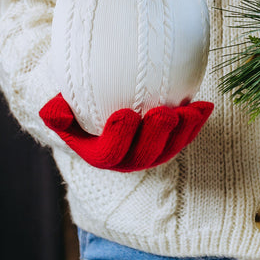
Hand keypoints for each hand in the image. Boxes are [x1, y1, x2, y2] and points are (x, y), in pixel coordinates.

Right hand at [39, 94, 211, 171]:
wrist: (97, 103)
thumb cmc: (77, 101)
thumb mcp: (61, 106)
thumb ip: (56, 111)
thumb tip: (53, 113)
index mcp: (99, 154)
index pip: (110, 153)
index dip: (119, 137)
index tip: (125, 114)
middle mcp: (128, 159)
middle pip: (146, 154)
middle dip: (157, 136)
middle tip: (163, 114)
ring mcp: (152, 151)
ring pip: (170, 148)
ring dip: (183, 131)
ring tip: (191, 111)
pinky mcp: (170, 140)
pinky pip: (186, 136)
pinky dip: (197, 122)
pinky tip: (205, 105)